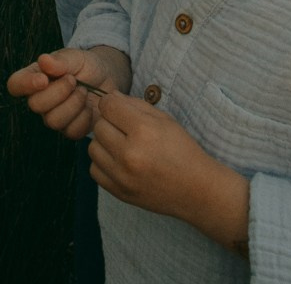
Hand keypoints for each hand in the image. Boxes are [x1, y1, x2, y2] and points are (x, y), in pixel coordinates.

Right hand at [7, 48, 127, 139]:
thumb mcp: (76, 57)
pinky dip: (84, 118)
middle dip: (59, 92)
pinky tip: (89, 106)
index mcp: (35, 77)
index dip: (25, 84)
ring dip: (73, 104)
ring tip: (84, 91)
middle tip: (74, 80)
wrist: (107, 79)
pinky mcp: (70, 129)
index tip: (44, 79)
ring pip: (53, 121)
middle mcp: (40, 99)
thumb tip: (43, 60)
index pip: (15, 84)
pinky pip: (72, 131)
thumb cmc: (86, 65)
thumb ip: (60, 60)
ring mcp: (54, 116)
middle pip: (35, 105)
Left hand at [89, 92, 248, 245]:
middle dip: (109, 123)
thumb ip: (134, 104)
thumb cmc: (182, 150)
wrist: (198, 190)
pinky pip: (94, 170)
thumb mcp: (164, 119)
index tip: (118, 108)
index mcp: (143, 131)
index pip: (107, 106)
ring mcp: (123, 176)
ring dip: (104, 143)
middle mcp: (130, 154)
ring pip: (93, 148)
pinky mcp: (120, 193)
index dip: (111, 103)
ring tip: (121, 145)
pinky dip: (103, 164)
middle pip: (99, 126)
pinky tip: (118, 162)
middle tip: (124, 129)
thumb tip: (109, 96)